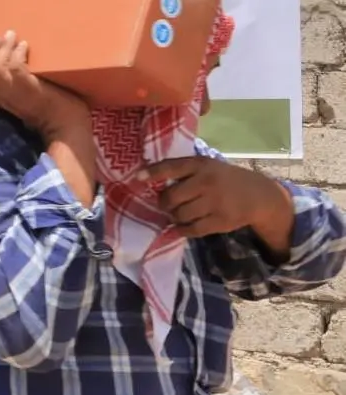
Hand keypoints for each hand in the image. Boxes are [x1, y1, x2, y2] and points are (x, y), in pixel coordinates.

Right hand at [0, 31, 89, 137]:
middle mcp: (0, 96)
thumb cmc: (49, 117)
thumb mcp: (22, 104)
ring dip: (4, 48)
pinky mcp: (27, 86)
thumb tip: (10, 73)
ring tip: (12, 36)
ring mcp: (13, 91)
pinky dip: (18, 54)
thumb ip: (12, 93)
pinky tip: (24, 46)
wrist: (65, 127)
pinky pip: (15, 65)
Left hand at [145, 157, 293, 242]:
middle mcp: (207, 182)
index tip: (137, 178)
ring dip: (175, 217)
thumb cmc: (223, 179)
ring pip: (179, 215)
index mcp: (201, 165)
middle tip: (167, 204)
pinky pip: (191, 229)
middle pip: (171, 197)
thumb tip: (151, 183)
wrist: (258, 195)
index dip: (153, 173)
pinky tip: (183, 226)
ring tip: (180, 213)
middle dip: (164, 203)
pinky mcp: (220, 221)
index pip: (172, 167)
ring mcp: (215, 202)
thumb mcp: (207, 167)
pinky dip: (183, 229)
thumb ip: (184, 172)